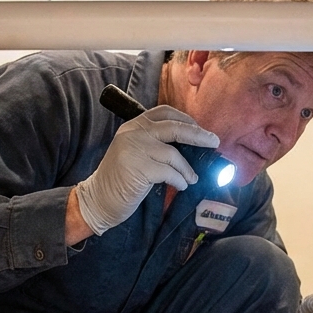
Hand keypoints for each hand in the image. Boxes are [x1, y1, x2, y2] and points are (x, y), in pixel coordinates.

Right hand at [74, 105, 218, 234]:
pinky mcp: (138, 169)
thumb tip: (190, 144)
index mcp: (133, 126)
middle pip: (173, 127)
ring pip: (173, 154)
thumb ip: (155, 143)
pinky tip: (181, 186)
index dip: (185, 118)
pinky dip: (180, 180)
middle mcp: (133, 133)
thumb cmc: (121, 179)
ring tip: (192, 178)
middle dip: (198, 134)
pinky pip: (169, 172)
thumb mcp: (135, 152)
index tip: (200, 129)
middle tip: (214, 142)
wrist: (98, 200)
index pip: (164, 112)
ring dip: (187, 168)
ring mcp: (134, 150)